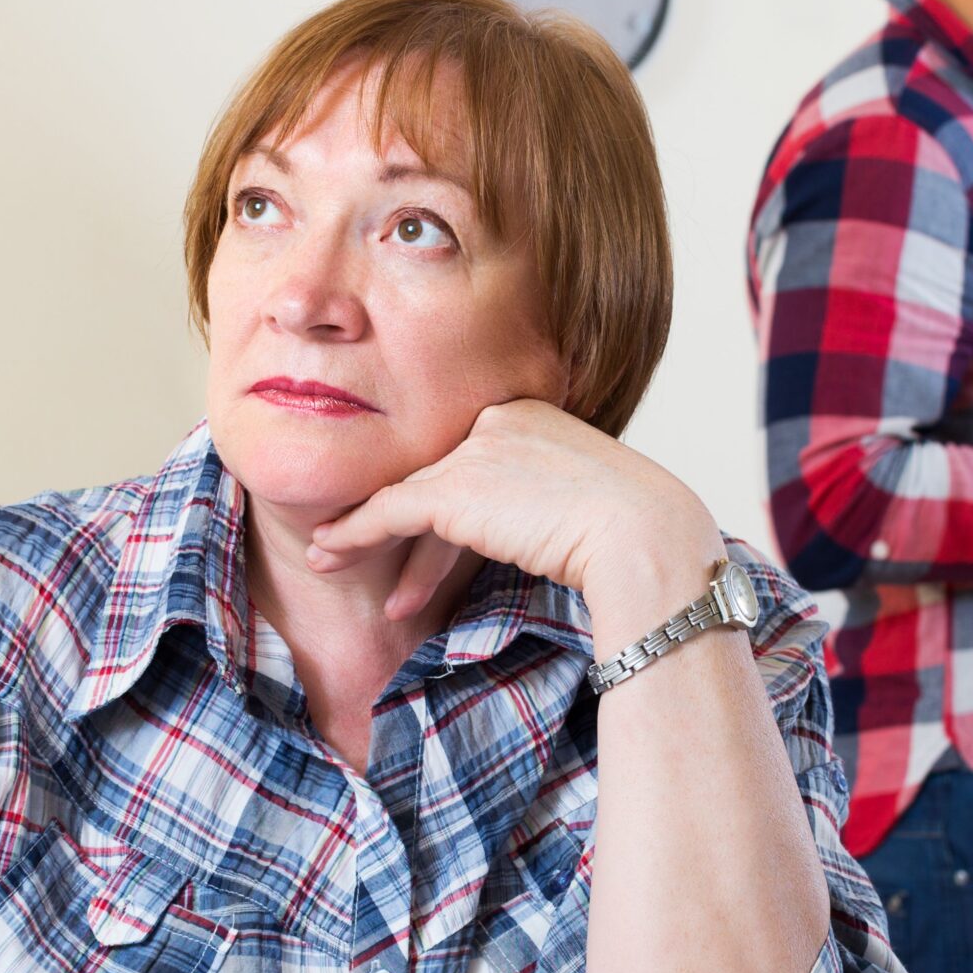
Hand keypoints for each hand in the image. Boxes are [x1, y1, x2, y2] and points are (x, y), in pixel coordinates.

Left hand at [308, 399, 721, 625]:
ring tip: (326, 559)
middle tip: (347, 541)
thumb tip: (534, 528)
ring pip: (406, 495)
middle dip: (391, 518)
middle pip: (435, 478)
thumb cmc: (635, 533)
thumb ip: (544, 499)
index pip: (469, 461)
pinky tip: (330, 553)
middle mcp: (498, 419)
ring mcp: (475, 450)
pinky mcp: (456, 488)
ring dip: (360, 533)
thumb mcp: (588, 501)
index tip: (418, 537)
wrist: (646, 536)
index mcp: (532, 413)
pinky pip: (389, 512)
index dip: (438, 506)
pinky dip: (355, 534)